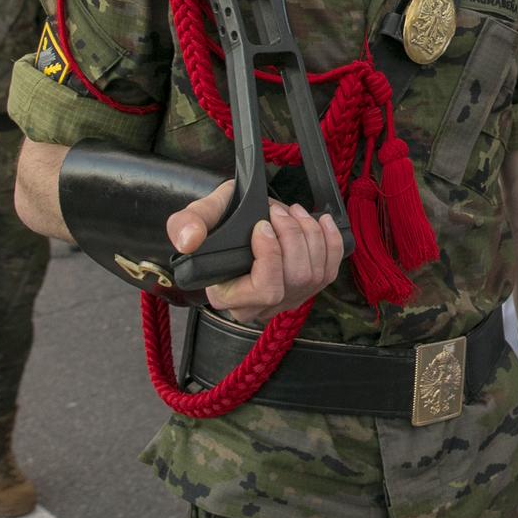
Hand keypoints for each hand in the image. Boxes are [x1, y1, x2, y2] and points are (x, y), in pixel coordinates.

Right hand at [167, 179, 343, 324]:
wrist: (236, 220)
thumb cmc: (217, 221)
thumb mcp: (196, 215)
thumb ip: (185, 224)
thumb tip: (189, 241)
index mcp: (227, 296)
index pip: (264, 289)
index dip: (271, 255)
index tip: (262, 224)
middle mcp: (259, 306)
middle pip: (296, 279)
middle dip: (293, 236)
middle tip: (279, 210)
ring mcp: (286, 300)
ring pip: (315, 275)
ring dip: (310, 234)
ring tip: (293, 211)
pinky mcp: (307, 289)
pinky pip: (330, 272)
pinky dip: (331, 243)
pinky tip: (321, 221)